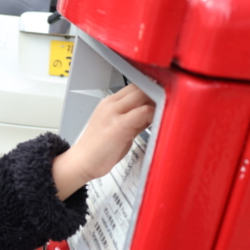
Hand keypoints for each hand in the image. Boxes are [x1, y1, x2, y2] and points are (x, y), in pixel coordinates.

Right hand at [53, 84, 154, 199]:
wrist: (82, 162)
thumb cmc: (97, 149)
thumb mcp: (115, 127)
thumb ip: (133, 119)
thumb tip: (150, 114)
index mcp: (108, 103)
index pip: (134, 86)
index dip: (150, 89)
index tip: (162, 97)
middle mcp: (110, 104)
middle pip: (139, 87)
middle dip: (155, 92)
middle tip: (167, 103)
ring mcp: (113, 114)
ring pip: (142, 95)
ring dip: (156, 102)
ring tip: (164, 112)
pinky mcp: (119, 126)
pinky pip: (143, 112)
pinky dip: (153, 114)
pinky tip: (157, 122)